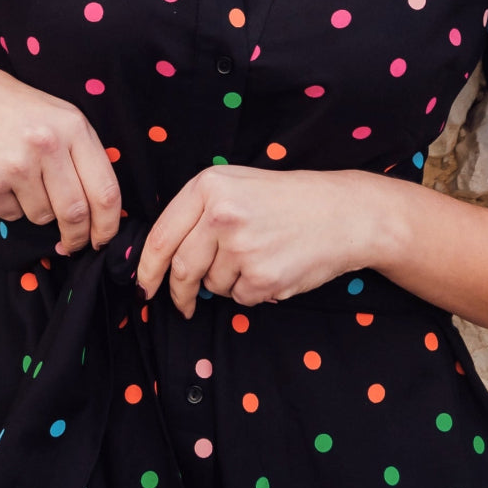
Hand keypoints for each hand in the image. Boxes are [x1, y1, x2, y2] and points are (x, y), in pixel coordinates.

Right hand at [0, 50, 122, 254]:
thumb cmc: (6, 103)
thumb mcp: (55, 113)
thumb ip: (80, 153)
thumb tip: (100, 207)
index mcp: (73, 126)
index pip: (106, 191)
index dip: (108, 225)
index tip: (103, 239)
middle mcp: (48, 146)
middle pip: (76, 214)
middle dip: (77, 236)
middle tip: (73, 242)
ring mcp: (16, 166)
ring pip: (42, 217)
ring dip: (37, 211)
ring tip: (21, 180)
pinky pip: (10, 215)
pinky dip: (7, 206)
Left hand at [135, 165, 382, 316]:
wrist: (344, 213)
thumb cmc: (289, 199)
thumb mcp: (238, 185)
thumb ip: (198, 212)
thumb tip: (163, 257)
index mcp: (209, 186)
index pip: (161, 237)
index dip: (146, 269)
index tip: (143, 286)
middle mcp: (220, 214)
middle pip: (180, 268)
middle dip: (178, 292)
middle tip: (183, 303)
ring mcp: (241, 247)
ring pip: (211, 285)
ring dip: (226, 283)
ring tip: (257, 259)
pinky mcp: (262, 276)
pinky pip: (240, 298)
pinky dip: (252, 291)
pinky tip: (273, 268)